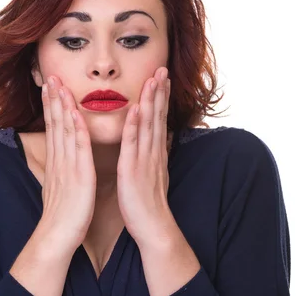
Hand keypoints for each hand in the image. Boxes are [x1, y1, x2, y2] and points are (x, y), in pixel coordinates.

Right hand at [39, 75, 96, 252]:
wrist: (57, 236)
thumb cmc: (63, 215)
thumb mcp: (61, 188)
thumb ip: (62, 172)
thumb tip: (61, 162)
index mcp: (58, 163)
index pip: (53, 128)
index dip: (51, 107)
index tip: (50, 88)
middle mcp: (60, 160)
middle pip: (54, 124)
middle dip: (52, 99)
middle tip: (49, 76)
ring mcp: (67, 166)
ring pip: (63, 130)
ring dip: (61, 105)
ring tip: (57, 84)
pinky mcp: (78, 175)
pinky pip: (77, 148)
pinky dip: (75, 128)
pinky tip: (73, 112)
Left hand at [117, 66, 172, 246]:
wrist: (153, 227)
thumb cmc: (147, 204)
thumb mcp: (151, 176)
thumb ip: (152, 158)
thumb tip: (155, 145)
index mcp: (154, 154)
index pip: (158, 120)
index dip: (160, 98)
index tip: (161, 78)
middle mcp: (153, 153)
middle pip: (157, 117)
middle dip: (160, 91)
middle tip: (162, 68)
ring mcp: (145, 161)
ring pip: (149, 125)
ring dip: (151, 101)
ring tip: (154, 79)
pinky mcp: (134, 171)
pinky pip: (134, 145)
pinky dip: (136, 126)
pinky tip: (137, 109)